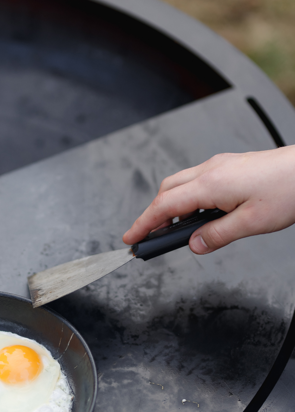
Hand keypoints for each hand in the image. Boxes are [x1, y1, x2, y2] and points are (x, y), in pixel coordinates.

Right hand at [123, 146, 294, 253]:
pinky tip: (197, 214)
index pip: (165, 206)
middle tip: (149, 236)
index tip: (131, 237)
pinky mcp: (227, 167)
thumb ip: (218, 235)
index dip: (144, 223)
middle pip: (166, 191)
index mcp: (210, 184)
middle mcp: (210, 171)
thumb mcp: (252, 222)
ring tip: (175, 230)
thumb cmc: (289, 189)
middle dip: (152, 214)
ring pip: (179, 185)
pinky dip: (186, 199)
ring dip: (170, 207)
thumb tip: (194, 245)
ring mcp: (218, 166)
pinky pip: (195, 182)